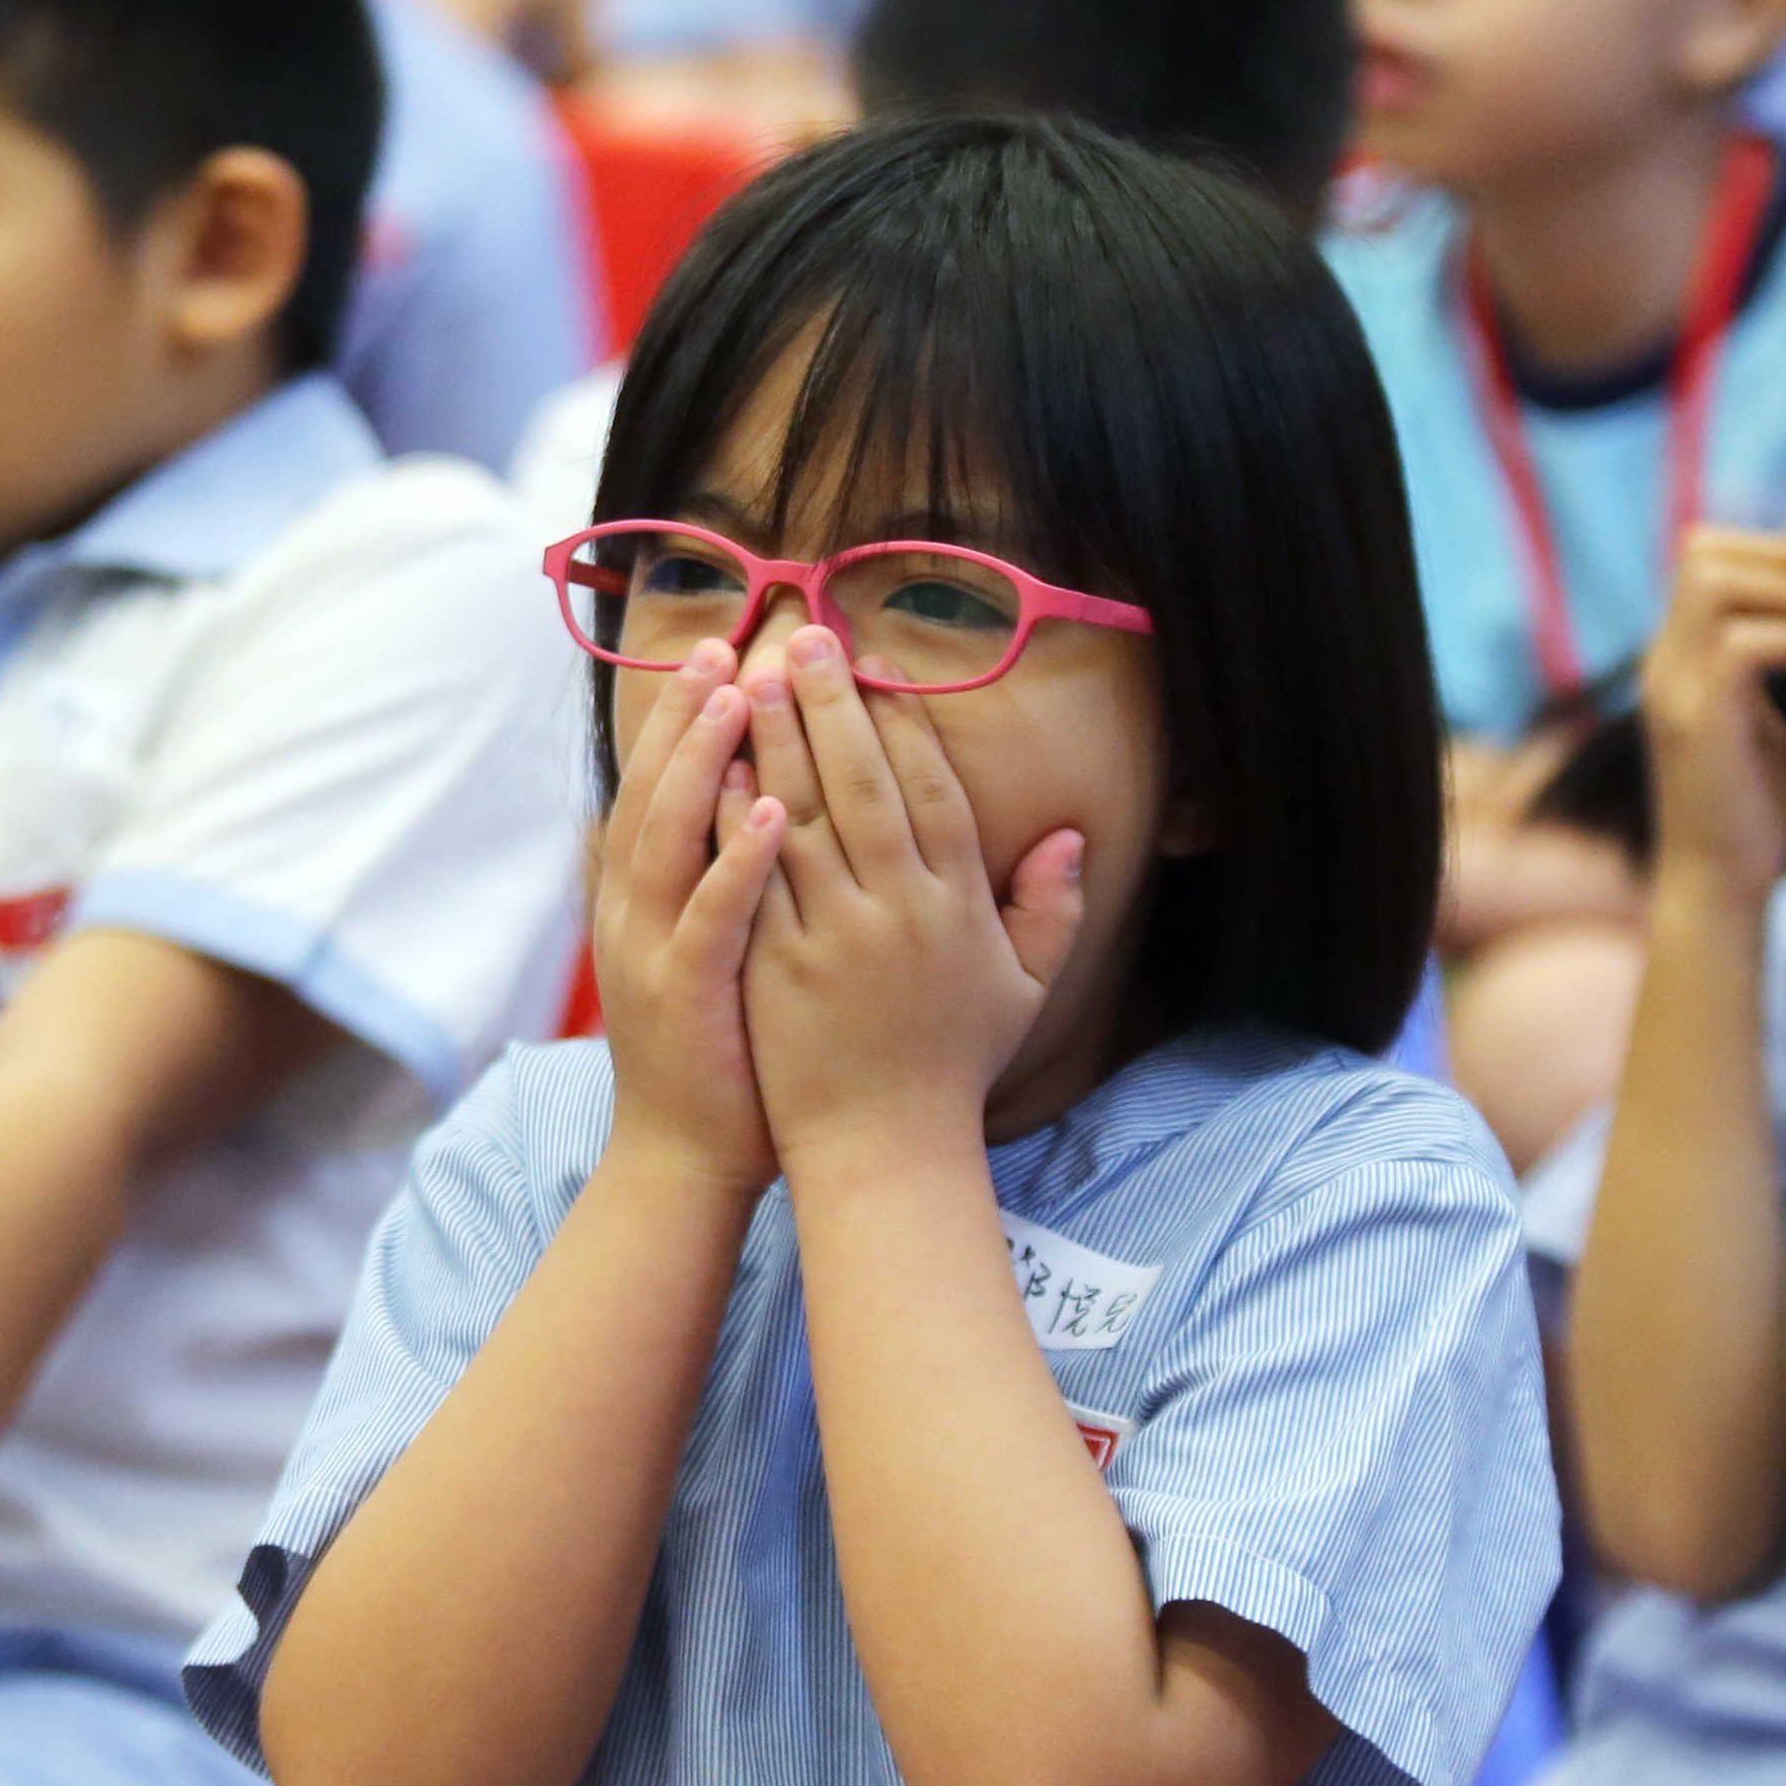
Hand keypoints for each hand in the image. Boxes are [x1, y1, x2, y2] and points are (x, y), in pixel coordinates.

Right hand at [590, 639, 790, 1196]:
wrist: (683, 1161)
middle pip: (652, 795)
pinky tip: (777, 809)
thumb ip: (715, 882)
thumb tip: (743, 808)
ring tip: (740, 695)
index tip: (720, 655)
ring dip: (702, 763)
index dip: (682, 723)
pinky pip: (713, 916)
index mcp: (642, 902)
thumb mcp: (708, 955)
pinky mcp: (685, 997)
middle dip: (684, 718)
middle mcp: (634, 915)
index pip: (659, 792)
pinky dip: (740, 859)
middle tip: (721, 646)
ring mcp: (651, 953)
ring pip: (670, 839)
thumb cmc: (720, 1058)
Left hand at [737, 628, 1083, 1168]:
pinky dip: (733, 820)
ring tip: (750, 676)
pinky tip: (712, 767)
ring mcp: (833, 938)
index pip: (931, 791)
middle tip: (804, 636)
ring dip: (775, 741)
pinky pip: (752, 877)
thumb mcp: (1023, 989)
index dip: (903, 722)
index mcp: (958, 906)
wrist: (885, 1149)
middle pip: (863, 784)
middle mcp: (899, 911)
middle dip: (832, 704)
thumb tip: (1072, 836)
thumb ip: (1051, 909)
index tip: (876, 666)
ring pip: (802, 818)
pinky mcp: (775, 967)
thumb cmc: (952, 1066)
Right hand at [1638, 531, 1785, 916]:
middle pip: (1704, 552)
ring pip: (1716, 582)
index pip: (1702, 553)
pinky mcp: (1699, 723)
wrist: (1715, 891)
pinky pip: (1745, 644)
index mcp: (1674, 657)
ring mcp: (1675, 690)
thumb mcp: (1757, 721)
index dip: (1771, 554)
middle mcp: (1663, 663)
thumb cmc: (1748, 813)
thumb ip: (1764, 668)